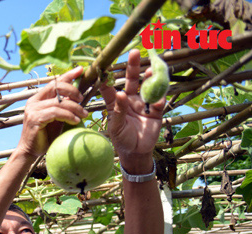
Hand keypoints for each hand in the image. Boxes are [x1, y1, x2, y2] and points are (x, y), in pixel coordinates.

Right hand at [17, 65, 87, 158]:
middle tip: (82, 99)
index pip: (55, 82)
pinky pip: (56, 113)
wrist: (31, 151)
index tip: (80, 69)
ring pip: (59, 102)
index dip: (68, 75)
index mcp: (38, 98)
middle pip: (56, 86)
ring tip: (83, 115)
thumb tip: (78, 97)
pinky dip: (68, 116)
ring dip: (74, 107)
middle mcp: (34, 101)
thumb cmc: (45, 135)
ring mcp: (33, 110)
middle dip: (73, 90)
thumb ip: (63, 106)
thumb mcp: (57, 117)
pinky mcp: (35, 119)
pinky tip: (75, 121)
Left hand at [100, 49, 164, 165]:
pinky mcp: (155, 110)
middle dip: (132, 66)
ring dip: (149, 77)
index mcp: (116, 103)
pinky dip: (159, 99)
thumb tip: (120, 94)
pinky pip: (159, 101)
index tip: (103, 65)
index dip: (106, 77)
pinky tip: (157, 101)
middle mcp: (130, 100)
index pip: (110, 87)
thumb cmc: (121, 138)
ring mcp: (143, 103)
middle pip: (131, 80)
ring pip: (147, 86)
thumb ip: (118, 111)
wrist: (136, 151)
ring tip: (150, 69)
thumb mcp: (116, 127)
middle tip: (134, 52)